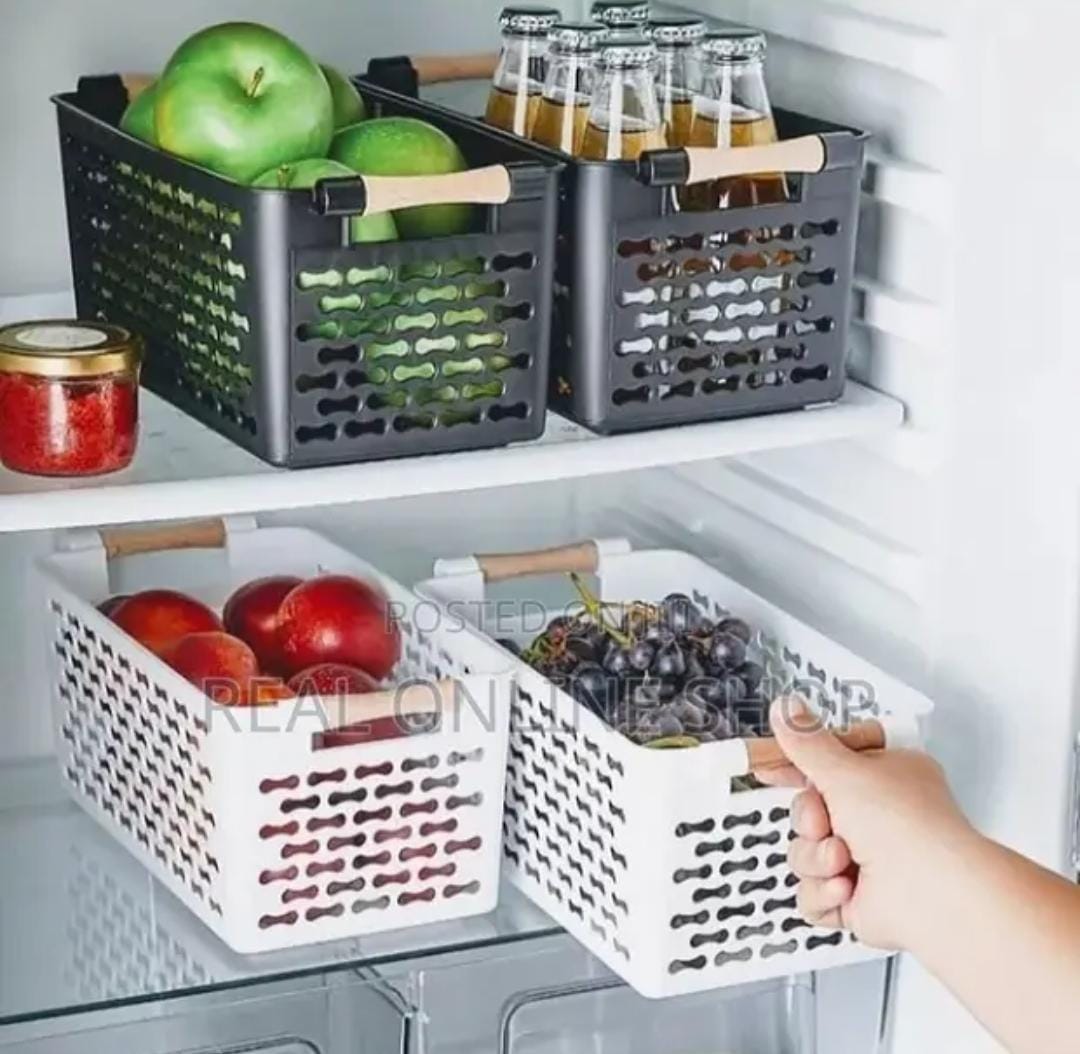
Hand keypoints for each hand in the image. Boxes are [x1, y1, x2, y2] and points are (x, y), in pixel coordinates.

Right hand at [757, 697, 974, 950]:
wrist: (934, 896)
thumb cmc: (908, 826)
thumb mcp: (846, 769)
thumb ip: (807, 742)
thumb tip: (786, 707)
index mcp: (885, 775)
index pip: (829, 760)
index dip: (796, 763)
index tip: (768, 765)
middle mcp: (877, 816)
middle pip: (808, 809)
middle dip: (809, 819)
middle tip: (824, 822)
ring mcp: (867, 859)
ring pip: (805, 851)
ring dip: (816, 858)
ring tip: (843, 862)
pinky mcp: (856, 899)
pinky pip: (811, 892)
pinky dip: (823, 893)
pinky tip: (846, 890)